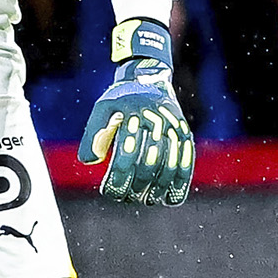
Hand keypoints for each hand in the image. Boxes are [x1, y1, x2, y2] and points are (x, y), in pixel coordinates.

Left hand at [78, 18, 193, 204]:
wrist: (148, 78)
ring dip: (157, 189)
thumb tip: (90, 162)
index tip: (109, 192)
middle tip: (126, 198)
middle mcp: (156, 121)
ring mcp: (173, 128)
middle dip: (136, 187)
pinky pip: (186, 162)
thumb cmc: (120, 99)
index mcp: (133, 115)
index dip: (118, 178)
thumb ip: (93, 134)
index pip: (125, 155)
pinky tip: (170, 197)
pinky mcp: (184, 134)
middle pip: (148, 164)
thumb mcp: (102, 109)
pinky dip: (180, 183)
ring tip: (146, 200)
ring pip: (169, 166)